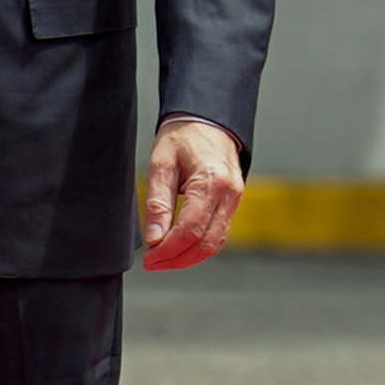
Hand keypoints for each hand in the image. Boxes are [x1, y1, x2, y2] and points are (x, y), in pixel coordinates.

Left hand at [141, 115, 245, 270]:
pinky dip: (199, 245)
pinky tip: (179, 248)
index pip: (190, 230)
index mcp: (211, 182)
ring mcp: (235, 200)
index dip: (168, 250)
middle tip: (153, 264)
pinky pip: (218, 232)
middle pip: (207, 243)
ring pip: (215, 242)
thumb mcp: (161, 164)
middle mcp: (229, 194)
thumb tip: (154, 238)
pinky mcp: (232, 203)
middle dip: (178, 259)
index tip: (149, 258)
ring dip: (189, 257)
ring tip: (163, 259)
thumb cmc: (183, 137)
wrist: (207, 120)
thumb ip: (157, 202)